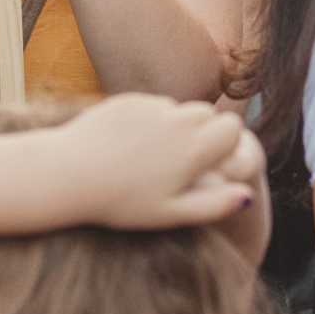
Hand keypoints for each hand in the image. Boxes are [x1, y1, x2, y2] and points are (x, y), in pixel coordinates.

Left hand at [61, 95, 258, 232]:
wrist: (67, 174)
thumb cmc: (120, 201)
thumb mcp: (169, 213)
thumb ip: (213, 205)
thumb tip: (247, 196)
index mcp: (192, 150)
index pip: (234, 128)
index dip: (227, 145)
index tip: (210, 164)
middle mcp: (176, 121)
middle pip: (209, 114)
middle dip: (205, 132)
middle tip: (182, 161)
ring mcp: (150, 107)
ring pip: (181, 108)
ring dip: (178, 125)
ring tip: (153, 155)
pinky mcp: (127, 100)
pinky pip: (154, 104)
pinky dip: (152, 119)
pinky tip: (131, 145)